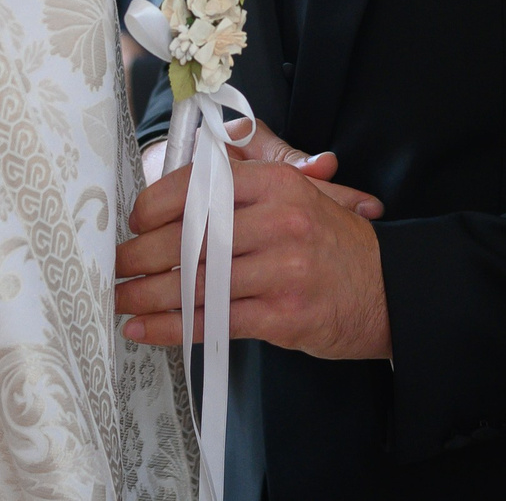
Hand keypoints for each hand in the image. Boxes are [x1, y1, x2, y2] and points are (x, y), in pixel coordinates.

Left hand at [116, 121, 390, 360]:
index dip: (156, 204)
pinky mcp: (282, 315)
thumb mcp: (300, 194)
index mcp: (277, 184)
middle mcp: (279, 221)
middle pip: (190, 237)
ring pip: (195, 282)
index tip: (134, 221)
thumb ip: (248, 181)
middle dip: (141, 254)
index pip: (200, 186)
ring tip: (118, 298)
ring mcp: (282, 270)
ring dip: (146, 294)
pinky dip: (170, 327)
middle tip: (114, 266)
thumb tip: (184, 178)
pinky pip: (211, 321)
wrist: (391, 291)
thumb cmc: (333, 243)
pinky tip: (142, 327)